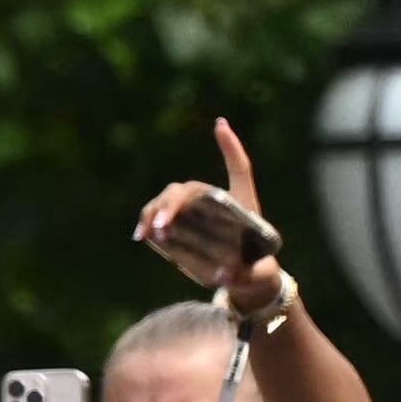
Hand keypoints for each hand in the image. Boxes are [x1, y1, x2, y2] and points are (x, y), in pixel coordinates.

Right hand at [133, 118, 284, 294]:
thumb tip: (224, 278)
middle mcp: (213, 200)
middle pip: (187, 190)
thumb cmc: (256, 266)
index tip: (220, 124)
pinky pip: (158, 215)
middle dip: (171, 205)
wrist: (246, 274)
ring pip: (168, 199)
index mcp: (239, 203)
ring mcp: (193, 209)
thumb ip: (244, 275)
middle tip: (163, 227)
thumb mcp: (259, 273)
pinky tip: (141, 236)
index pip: (238, 168)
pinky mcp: (178, 222)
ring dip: (155, 213)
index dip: (231, 146)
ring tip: (149, 233)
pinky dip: (148, 222)